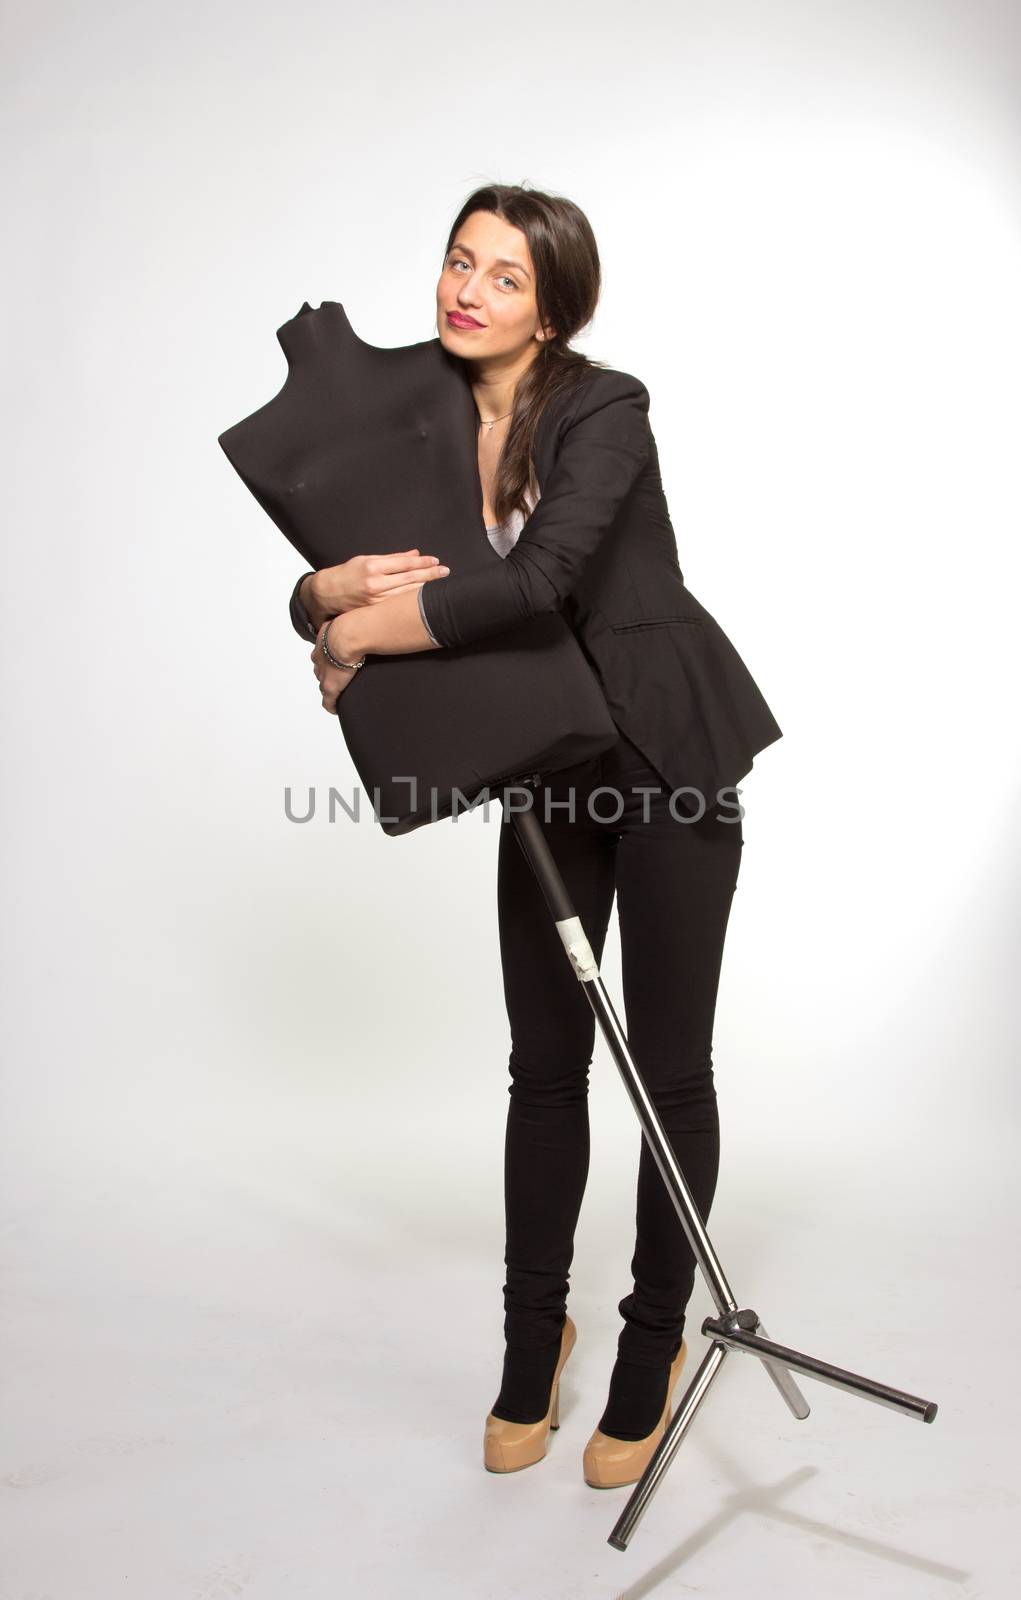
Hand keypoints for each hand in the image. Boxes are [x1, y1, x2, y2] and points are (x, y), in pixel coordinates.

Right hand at [309, 549, 449, 619]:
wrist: (328, 594)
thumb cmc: (347, 573)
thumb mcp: (367, 560)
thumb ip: (392, 558)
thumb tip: (414, 554)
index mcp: (373, 567)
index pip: (404, 563)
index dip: (422, 562)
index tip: (435, 560)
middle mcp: (375, 584)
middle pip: (410, 579)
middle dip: (430, 575)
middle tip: (445, 571)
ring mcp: (376, 600)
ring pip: (407, 593)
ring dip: (426, 588)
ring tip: (441, 584)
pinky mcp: (376, 610)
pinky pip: (399, 604)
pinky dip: (413, 599)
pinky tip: (424, 597)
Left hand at [311, 620, 360, 714]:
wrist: (348, 636)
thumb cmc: (351, 626)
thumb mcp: (350, 618)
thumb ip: (355, 620)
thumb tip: (369, 616)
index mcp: (322, 645)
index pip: (321, 655)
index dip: (328, 660)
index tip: (335, 662)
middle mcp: (320, 661)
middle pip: (321, 671)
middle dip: (327, 675)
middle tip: (339, 678)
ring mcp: (324, 675)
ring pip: (323, 685)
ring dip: (330, 690)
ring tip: (340, 693)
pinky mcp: (330, 688)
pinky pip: (328, 702)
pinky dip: (331, 706)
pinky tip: (336, 709)